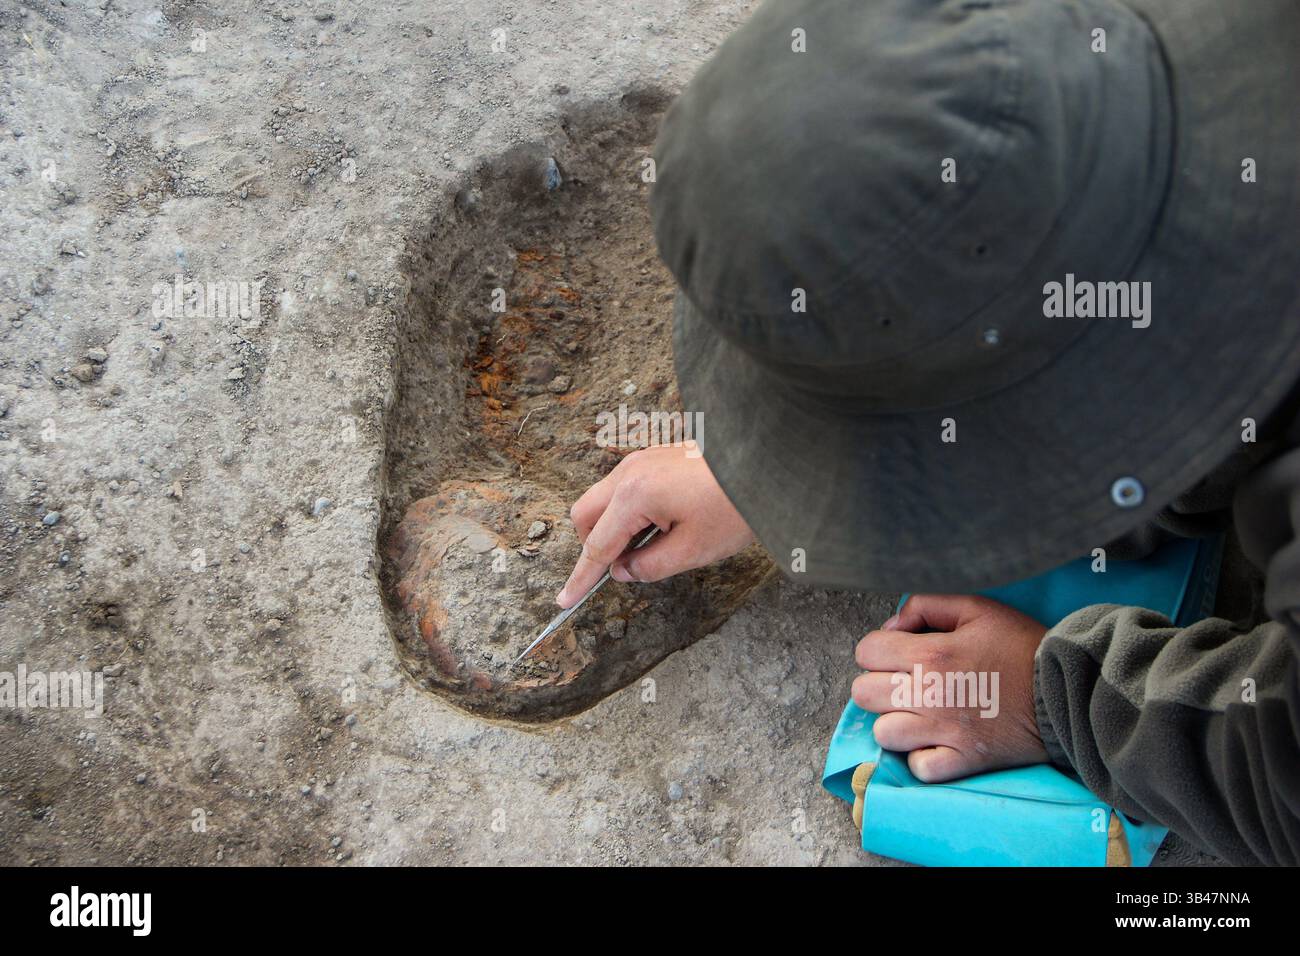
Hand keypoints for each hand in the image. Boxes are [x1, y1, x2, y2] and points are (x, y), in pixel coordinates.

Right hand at [556, 444, 753, 606]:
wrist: (765, 464)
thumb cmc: (734, 505)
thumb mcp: (693, 550)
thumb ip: (649, 566)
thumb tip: (622, 570)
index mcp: (634, 496)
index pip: (597, 547)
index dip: (581, 578)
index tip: (565, 599)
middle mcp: (629, 473)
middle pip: (585, 515)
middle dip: (592, 546)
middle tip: (620, 568)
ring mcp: (641, 460)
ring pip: (603, 499)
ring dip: (612, 527)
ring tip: (652, 545)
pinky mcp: (655, 457)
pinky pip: (624, 487)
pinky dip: (627, 511)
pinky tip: (661, 524)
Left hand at [851, 594, 1049, 781]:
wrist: (1069, 689)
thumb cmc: (1022, 646)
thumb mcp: (976, 608)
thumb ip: (925, 606)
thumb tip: (890, 625)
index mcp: (930, 655)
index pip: (866, 651)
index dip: (878, 650)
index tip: (897, 654)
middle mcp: (929, 695)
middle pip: (864, 694)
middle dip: (879, 685)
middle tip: (905, 683)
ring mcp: (944, 732)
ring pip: (883, 733)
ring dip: (895, 723)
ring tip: (918, 714)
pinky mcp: (963, 760)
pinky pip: (918, 768)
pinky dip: (922, 758)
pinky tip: (936, 742)